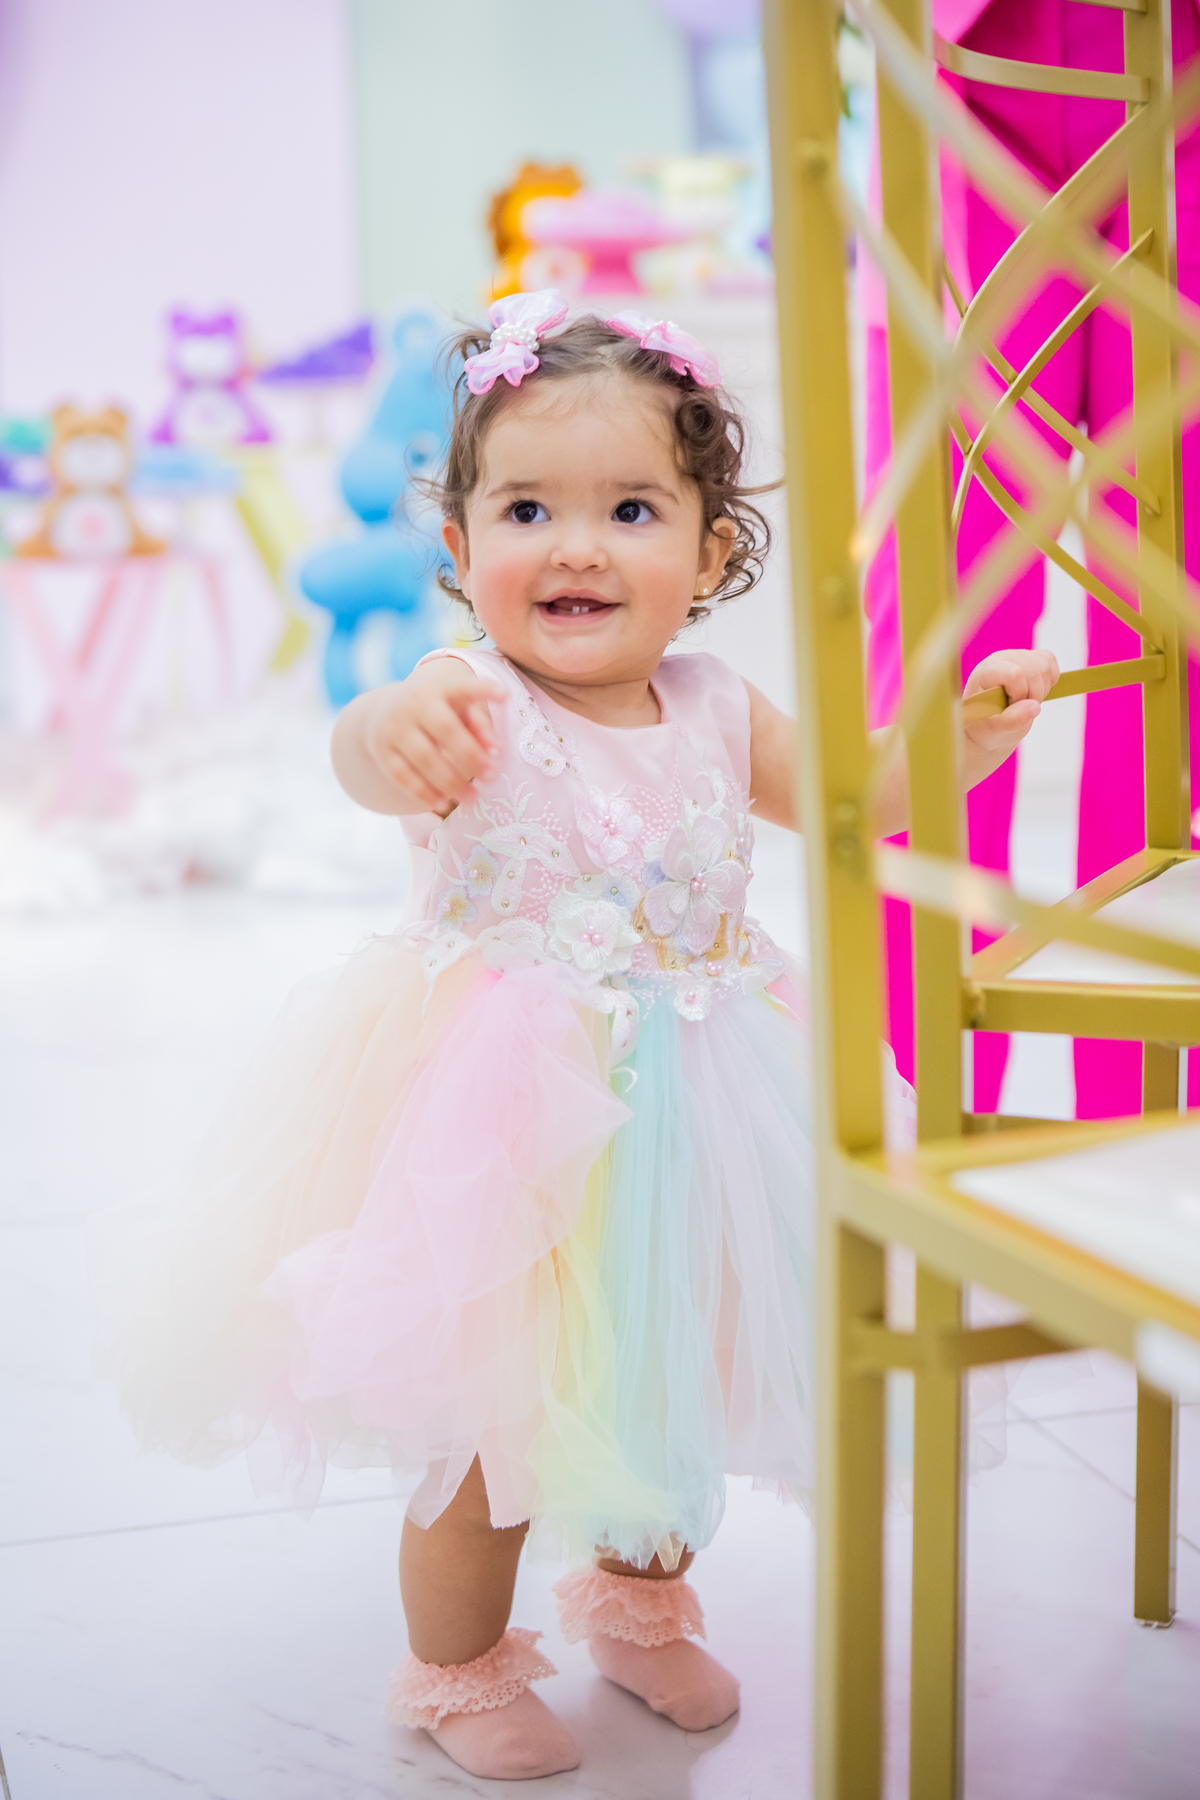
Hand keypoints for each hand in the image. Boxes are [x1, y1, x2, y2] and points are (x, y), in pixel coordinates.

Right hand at [362, 657, 504, 813]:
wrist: (388, 711)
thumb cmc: (438, 710)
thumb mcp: (459, 706)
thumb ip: (480, 722)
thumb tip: (495, 750)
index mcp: (439, 688)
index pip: (463, 687)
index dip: (483, 689)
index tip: (504, 694)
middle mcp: (414, 703)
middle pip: (446, 731)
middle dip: (472, 757)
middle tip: (492, 777)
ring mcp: (394, 727)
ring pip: (424, 758)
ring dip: (451, 782)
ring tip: (473, 798)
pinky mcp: (383, 751)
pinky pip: (403, 775)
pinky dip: (423, 792)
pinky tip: (442, 803)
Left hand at [962, 647, 1059, 774]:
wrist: (990, 722)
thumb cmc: (988, 725)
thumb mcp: (995, 730)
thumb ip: (1012, 720)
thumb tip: (1034, 706)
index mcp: (985, 673)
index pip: (1014, 673)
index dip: (1020, 694)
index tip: (1010, 707)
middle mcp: (999, 658)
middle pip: (1033, 670)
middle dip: (1034, 696)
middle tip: (1019, 708)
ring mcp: (1016, 655)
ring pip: (1044, 665)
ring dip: (1042, 689)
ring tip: (1025, 701)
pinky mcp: (1029, 656)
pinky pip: (1050, 661)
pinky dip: (1049, 679)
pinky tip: (1034, 691)